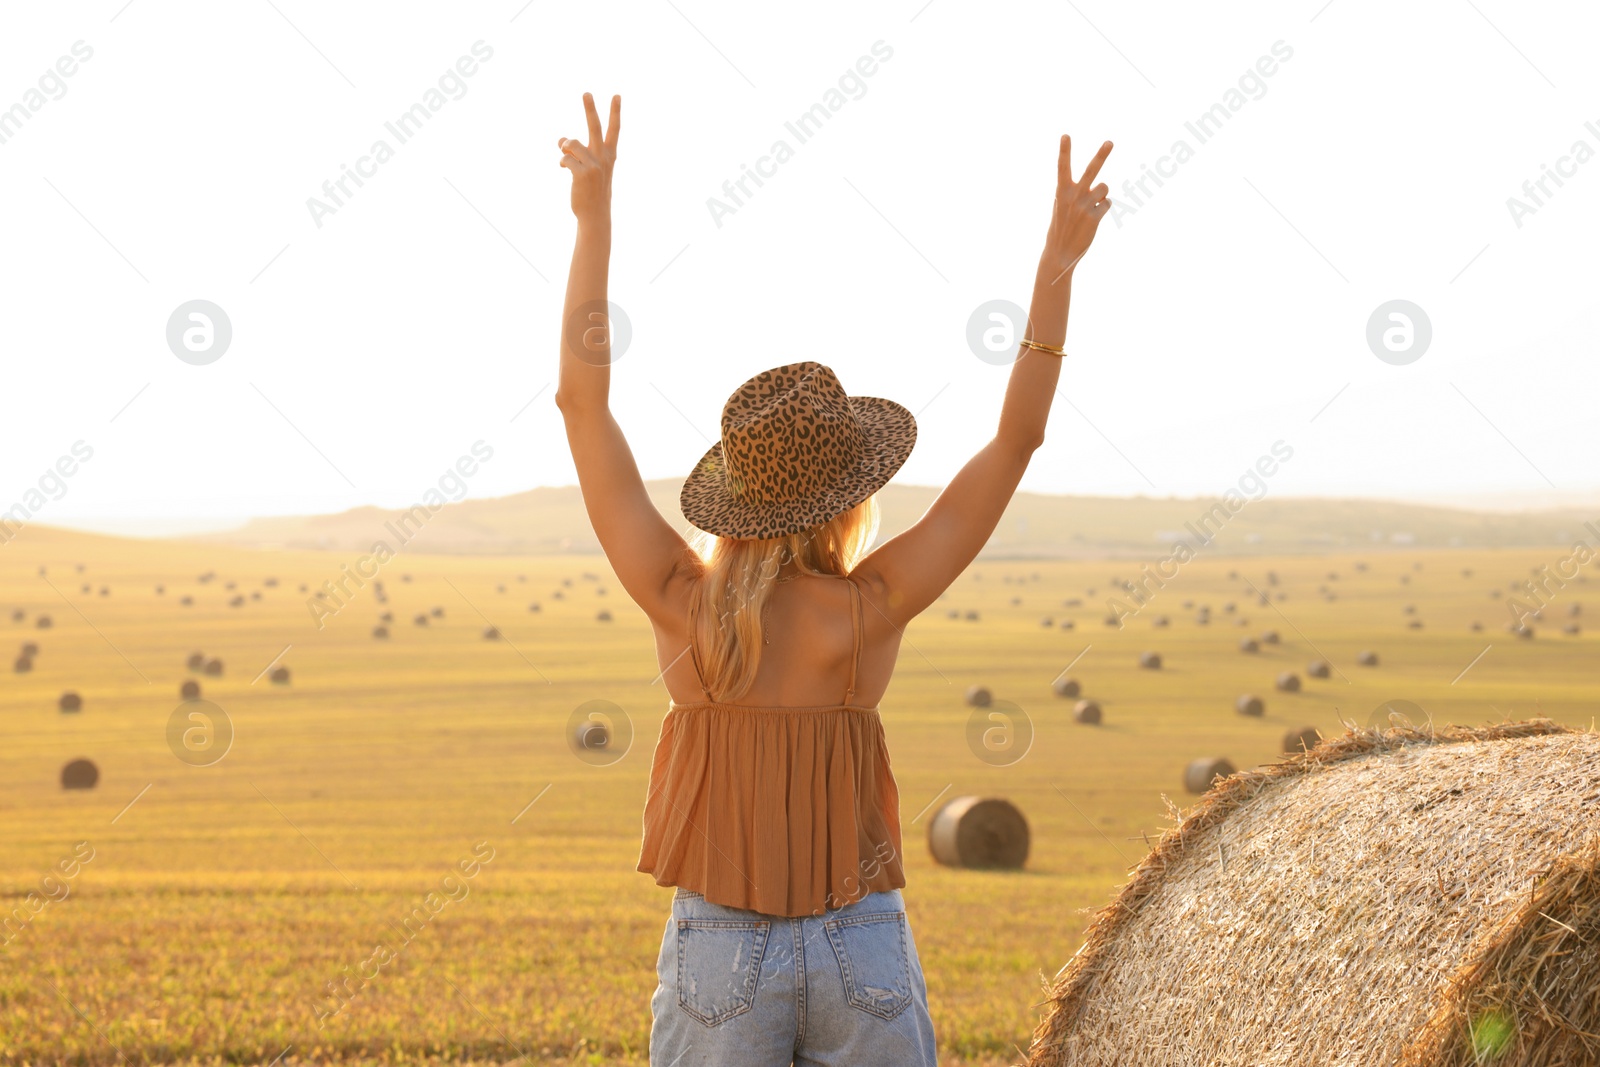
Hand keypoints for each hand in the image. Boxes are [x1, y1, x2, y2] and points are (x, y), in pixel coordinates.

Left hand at [559, 92, 618, 222]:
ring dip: (565, 147)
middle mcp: (603, 157)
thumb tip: (561, 141)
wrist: (595, 213)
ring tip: (565, 154)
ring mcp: (594, 165)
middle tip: (586, 93)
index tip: (617, 95)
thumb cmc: (592, 189)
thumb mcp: (589, 167)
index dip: (615, 112)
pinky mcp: (582, 173)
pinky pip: (565, 158)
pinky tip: (565, 170)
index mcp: (609, 154)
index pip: (614, 129)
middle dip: (590, 109)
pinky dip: (563, 162)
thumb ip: (577, 152)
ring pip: (572, 143)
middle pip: (595, 127)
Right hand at [1041, 135, 1111, 279]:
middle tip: (1110, 142)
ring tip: (1091, 205)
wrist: (1060, 253)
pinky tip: (1093, 218)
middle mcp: (1073, 196)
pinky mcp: (1095, 217)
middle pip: (1091, 170)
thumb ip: (1075, 193)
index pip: (1062, 167)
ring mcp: (1085, 206)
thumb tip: (1101, 188)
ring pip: (1105, 188)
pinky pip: (1107, 204)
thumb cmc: (1060, 228)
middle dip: (1101, 155)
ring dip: (1102, 194)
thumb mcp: (1061, 207)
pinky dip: (1103, 208)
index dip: (1064, 151)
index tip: (1065, 135)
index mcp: (1061, 191)